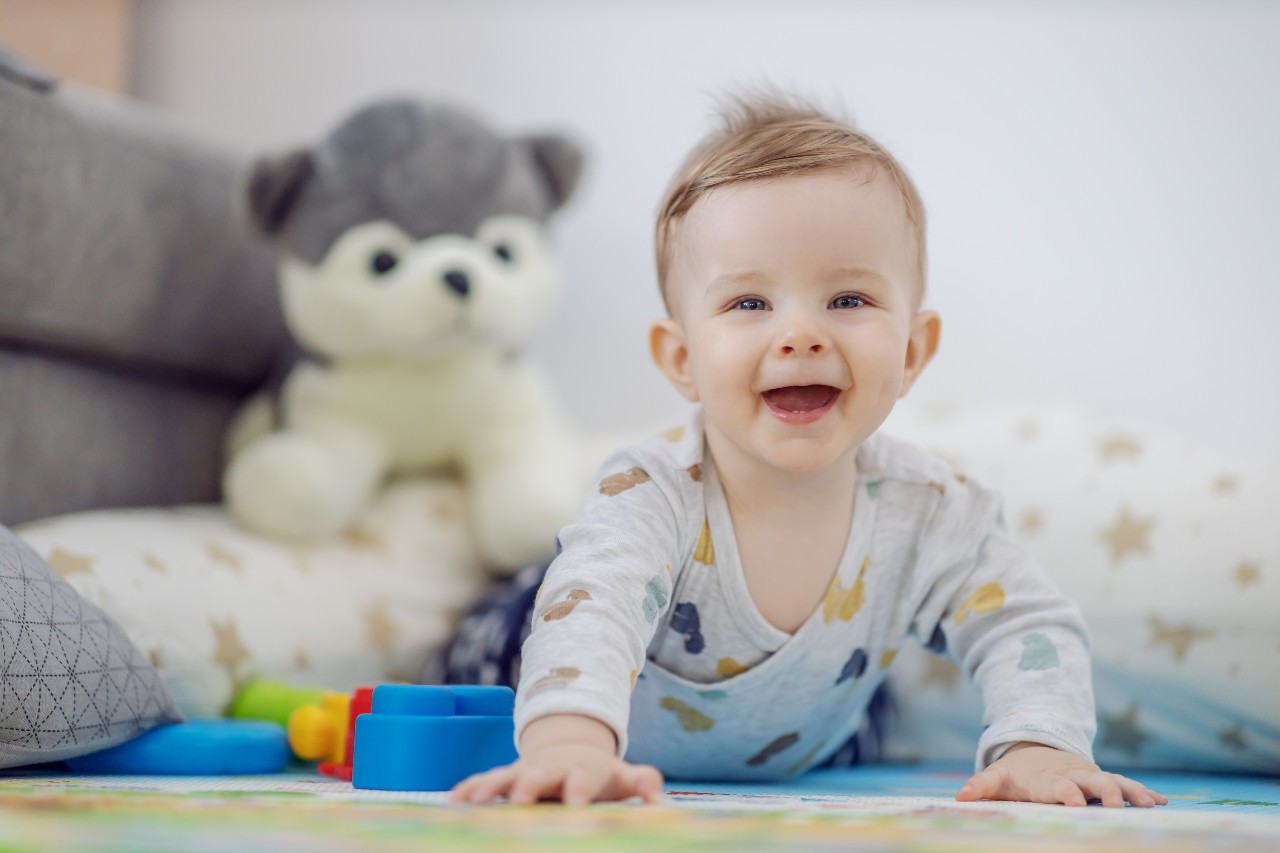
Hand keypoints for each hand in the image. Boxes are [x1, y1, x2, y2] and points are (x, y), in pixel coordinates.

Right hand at [449, 714, 663, 805]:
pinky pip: (485, 781)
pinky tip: (455, 800)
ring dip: (490, 788)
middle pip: (539, 776)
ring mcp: (525, 771)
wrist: (569, 749)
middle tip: (519, 802)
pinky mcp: (506, 777)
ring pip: (505, 777)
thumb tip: (656, 795)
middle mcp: (550, 769)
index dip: (579, 791)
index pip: (583, 779)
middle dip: (528, 788)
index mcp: (582, 770)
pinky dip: (471, 788)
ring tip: (473, 801)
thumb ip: (641, 782)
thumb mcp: (621, 777)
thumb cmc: (599, 775)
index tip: (576, 805)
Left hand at [955, 743, 1167, 807]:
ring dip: (1131, 792)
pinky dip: (1144, 792)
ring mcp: (1091, 778)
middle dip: (1105, 791)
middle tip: (1117, 804)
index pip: (1056, 787)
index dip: (1064, 793)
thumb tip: (960, 796)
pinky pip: (1128, 786)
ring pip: (1115, 783)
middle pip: (1091, 782)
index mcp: (1047, 779)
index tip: (1074, 802)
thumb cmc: (1017, 775)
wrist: (1038, 754)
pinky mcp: (1105, 782)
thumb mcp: (998, 779)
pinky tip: (1163, 802)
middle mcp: (1073, 777)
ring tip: (1150, 804)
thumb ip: (982, 786)